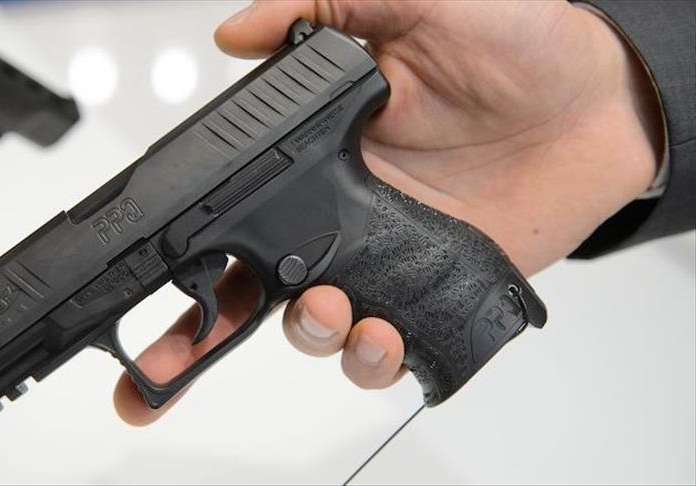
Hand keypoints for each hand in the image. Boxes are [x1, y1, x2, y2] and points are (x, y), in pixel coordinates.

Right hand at [114, 0, 662, 424]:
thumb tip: (234, 34)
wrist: (597, 100)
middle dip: (197, 334)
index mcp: (319, 150)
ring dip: (307, 334)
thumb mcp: (412, 3)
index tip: (165, 272)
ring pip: (311, 323)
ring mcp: (383, 253)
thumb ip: (326, 7)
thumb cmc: (516, 43)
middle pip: (250, 282)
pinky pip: (386, 343)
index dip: (194, 243)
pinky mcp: (430, 288)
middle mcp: (339, 208)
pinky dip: (373, 357)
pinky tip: (383, 333)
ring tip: (334, 312)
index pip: (235, 203)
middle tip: (175, 357)